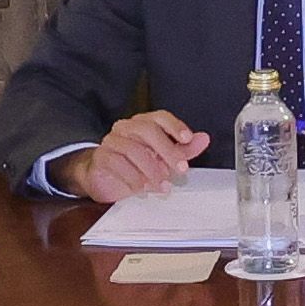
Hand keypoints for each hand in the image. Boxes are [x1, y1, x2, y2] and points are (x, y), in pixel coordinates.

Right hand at [71, 111, 208, 204]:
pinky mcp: (101, 157)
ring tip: (162, 185)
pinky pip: (117, 164)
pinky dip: (133, 178)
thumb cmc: (135, 166)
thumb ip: (183, 150)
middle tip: (180, 168)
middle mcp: (126, 128)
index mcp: (143, 124)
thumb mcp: (163, 159)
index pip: (159, 117)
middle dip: (167, 150)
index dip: (174, 126)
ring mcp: (111, 141)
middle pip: (147, 130)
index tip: (187, 139)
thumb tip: (203, 139)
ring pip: (132, 149)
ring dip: (151, 170)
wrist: (104, 179)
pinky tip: (142, 188)